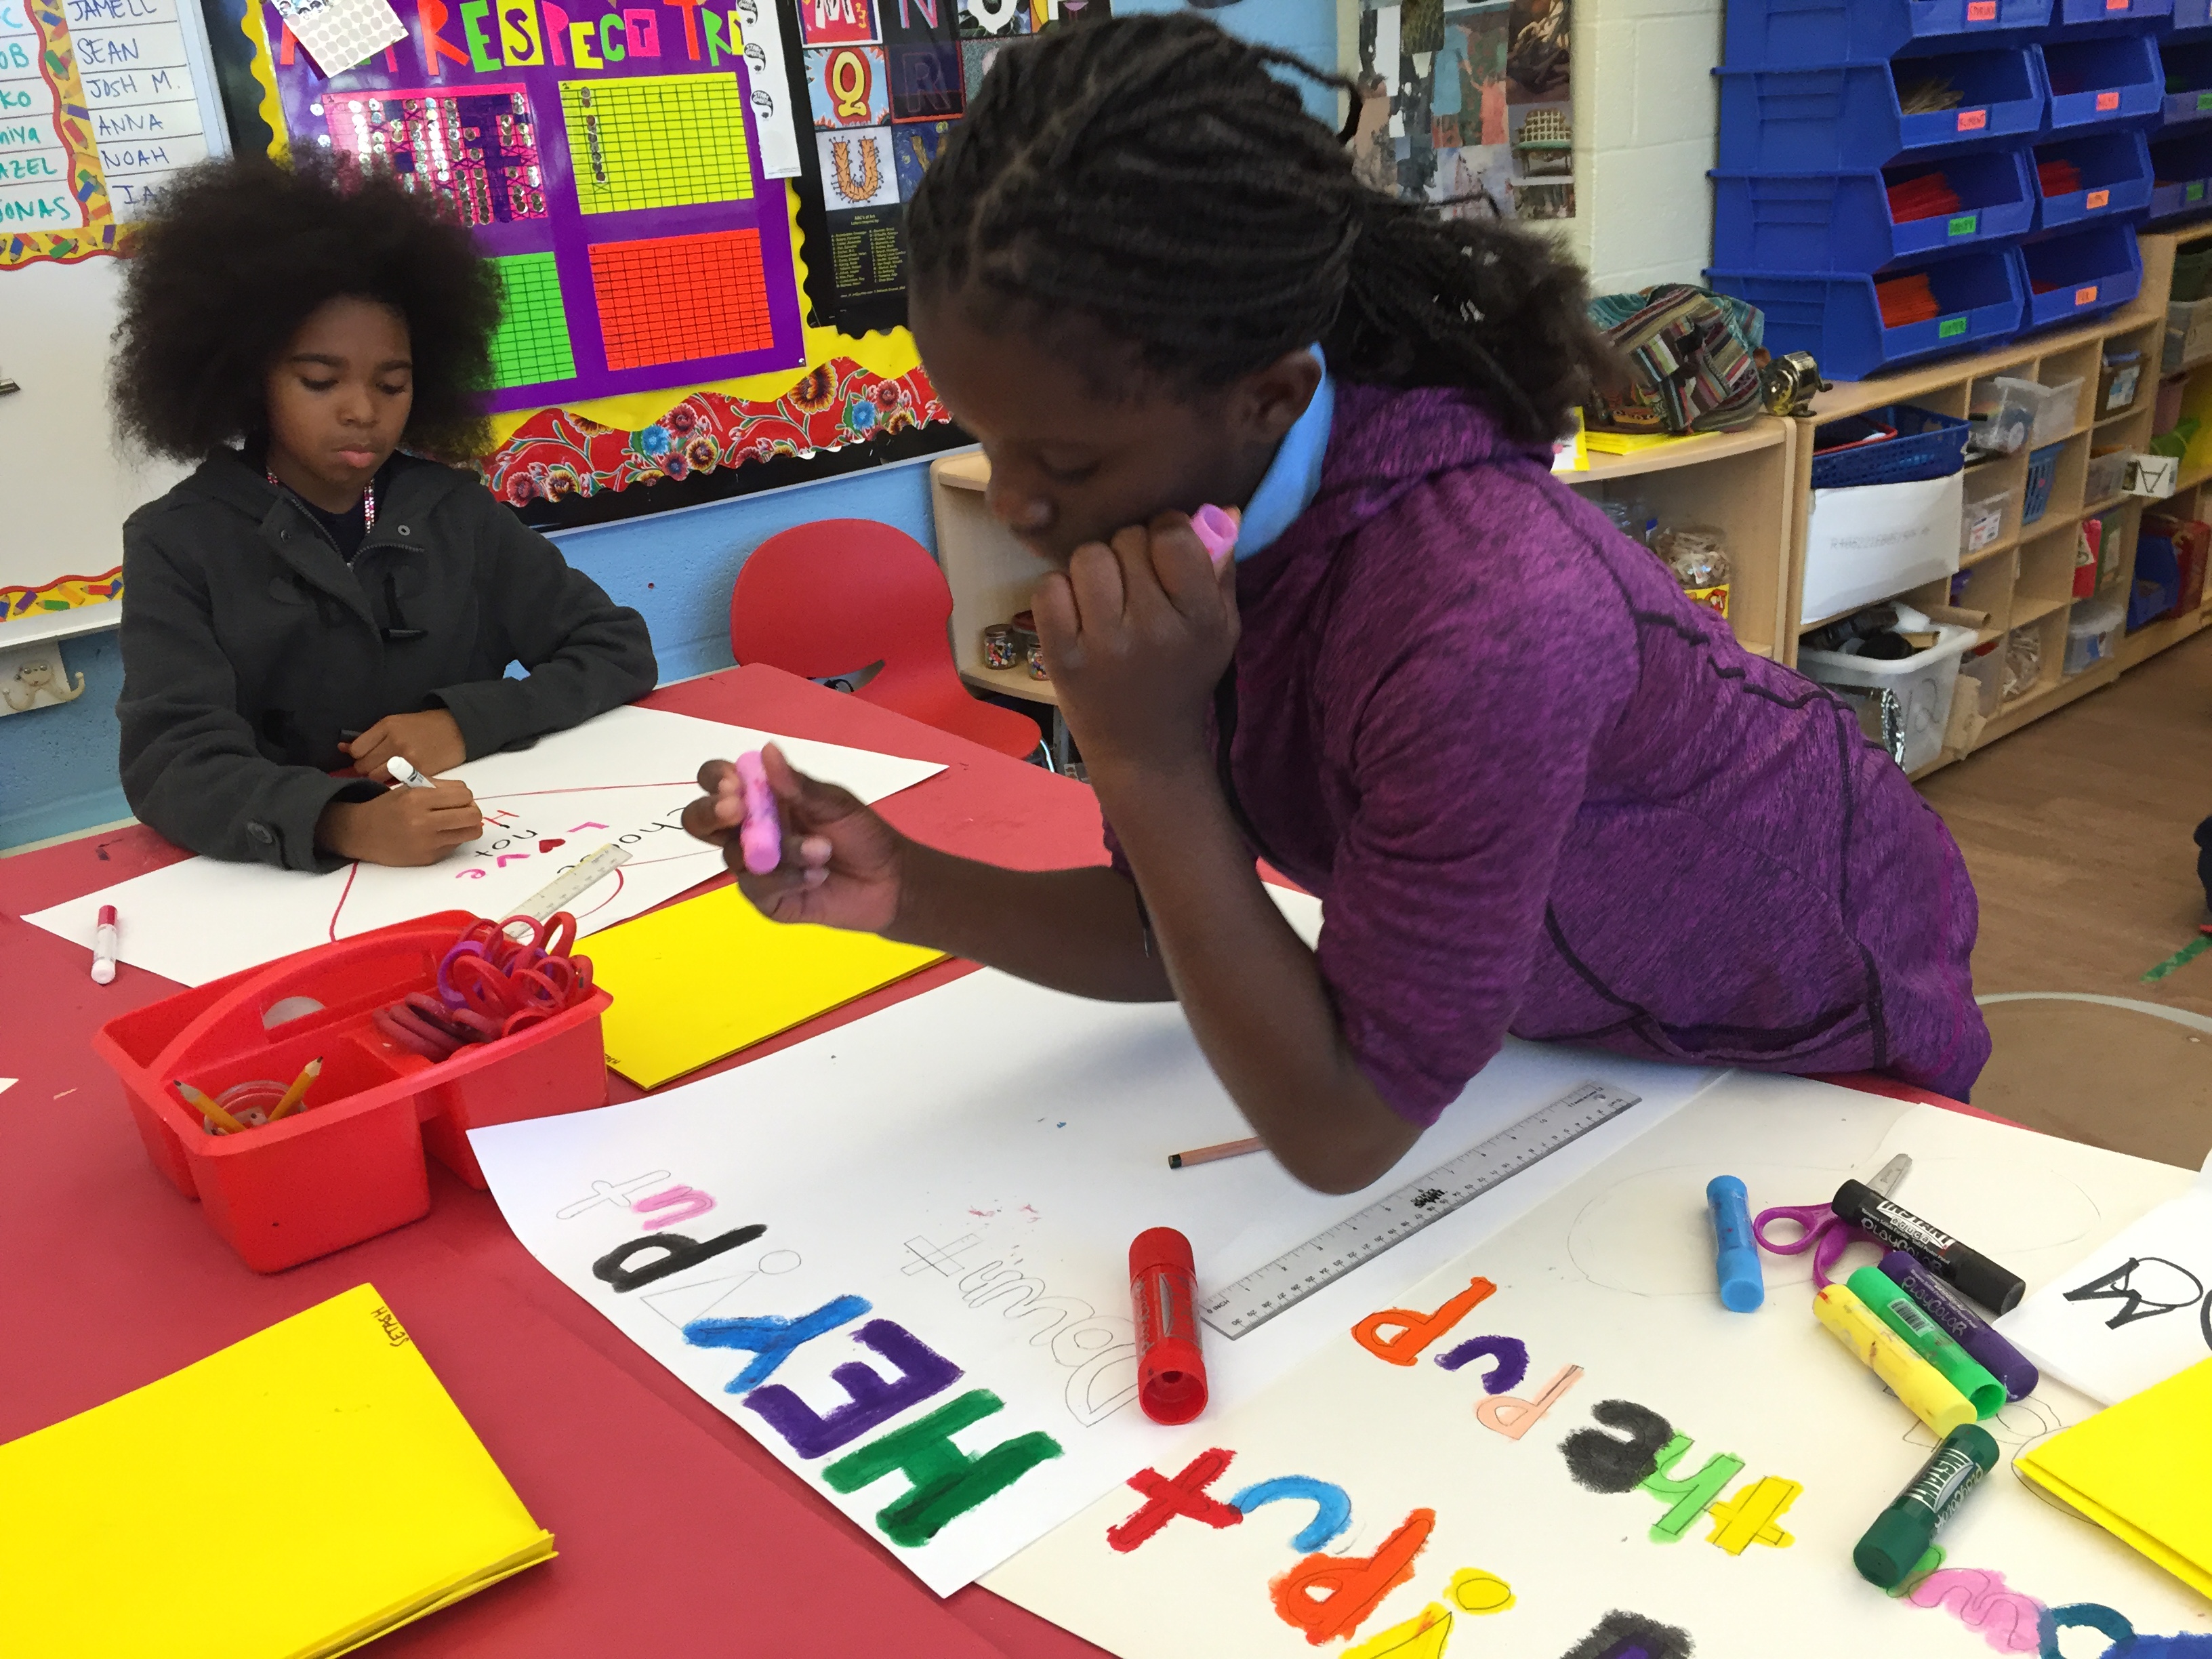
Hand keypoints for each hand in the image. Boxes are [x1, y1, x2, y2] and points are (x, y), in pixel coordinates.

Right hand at [317, 779, 483, 865]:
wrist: (362, 833)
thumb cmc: (389, 807)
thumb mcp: (409, 788)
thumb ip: (439, 788)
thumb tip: (468, 797)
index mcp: (418, 798)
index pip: (464, 796)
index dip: (465, 796)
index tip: (458, 798)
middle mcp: (423, 822)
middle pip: (473, 816)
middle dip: (471, 811)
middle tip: (462, 811)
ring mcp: (427, 843)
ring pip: (470, 833)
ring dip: (467, 826)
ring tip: (454, 822)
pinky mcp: (429, 858)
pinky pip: (456, 845)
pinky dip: (452, 838)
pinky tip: (438, 834)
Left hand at [344, 710, 466, 781]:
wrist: (457, 729)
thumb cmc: (423, 726)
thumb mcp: (395, 723)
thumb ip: (369, 737)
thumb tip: (341, 747)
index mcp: (387, 726)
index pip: (356, 750)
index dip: (358, 756)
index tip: (366, 756)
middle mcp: (395, 742)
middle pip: (364, 766)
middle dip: (366, 768)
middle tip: (377, 766)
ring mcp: (408, 758)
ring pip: (376, 777)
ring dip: (378, 777)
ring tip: (388, 772)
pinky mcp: (419, 772)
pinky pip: (394, 783)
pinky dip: (393, 782)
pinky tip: (400, 775)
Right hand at [680, 744, 905, 930]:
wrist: (890, 881)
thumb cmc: (862, 834)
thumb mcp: (835, 803)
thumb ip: (799, 784)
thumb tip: (766, 751)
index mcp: (761, 799)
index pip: (718, 783)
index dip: (716, 780)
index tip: (733, 784)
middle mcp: (749, 831)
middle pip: (700, 822)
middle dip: (710, 814)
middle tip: (736, 810)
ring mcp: (753, 866)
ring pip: (735, 856)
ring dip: (781, 851)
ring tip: (822, 850)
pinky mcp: (766, 898)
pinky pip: (754, 887)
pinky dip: (786, 879)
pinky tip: (816, 875)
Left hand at [1033, 509, 1239, 778]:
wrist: (1145, 750)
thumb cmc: (1184, 679)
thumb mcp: (1220, 629)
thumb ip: (1221, 569)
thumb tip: (1220, 509)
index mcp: (1200, 619)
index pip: (1172, 535)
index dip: (1164, 531)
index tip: (1162, 552)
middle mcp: (1154, 630)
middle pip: (1127, 540)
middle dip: (1129, 553)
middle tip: (1134, 585)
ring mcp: (1105, 646)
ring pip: (1088, 557)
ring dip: (1094, 569)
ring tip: (1105, 597)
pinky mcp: (1063, 659)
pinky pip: (1049, 588)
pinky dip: (1059, 592)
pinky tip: (1076, 613)